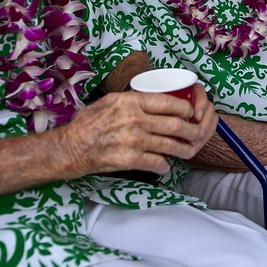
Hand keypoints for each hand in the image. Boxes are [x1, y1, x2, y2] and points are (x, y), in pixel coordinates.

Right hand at [61, 84, 217, 175]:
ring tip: (188, 150)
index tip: (189, 113)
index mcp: (131, 101)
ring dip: (184, 149)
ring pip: (172, 145)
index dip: (185, 109)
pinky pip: (158, 162)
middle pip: (177, 124)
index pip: (169, 102)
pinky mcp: (131, 160)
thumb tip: (154, 100)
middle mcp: (136, 119)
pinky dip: (165, 166)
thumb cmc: (88, 124)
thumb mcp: (109, 101)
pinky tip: (165, 165)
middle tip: (196, 133)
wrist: (71, 148)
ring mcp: (135, 141)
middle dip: (192, 130)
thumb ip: (132, 100)